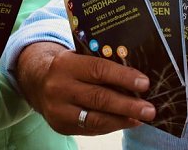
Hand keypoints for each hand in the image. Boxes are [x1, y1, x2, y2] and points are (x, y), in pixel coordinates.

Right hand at [14, 42, 155, 135]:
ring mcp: (58, 109)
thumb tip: (137, 78)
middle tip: (149, 110)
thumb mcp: (80, 57)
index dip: (124, 77)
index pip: (98, 70)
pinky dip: (111, 126)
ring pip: (95, 118)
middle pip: (99, 98)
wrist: (37, 82)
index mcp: (66, 64)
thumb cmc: (70, 67)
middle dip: (128, 105)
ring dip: (122, 120)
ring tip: (141, 119)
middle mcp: (60, 87)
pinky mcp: (60, 126)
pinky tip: (125, 122)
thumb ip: (102, 64)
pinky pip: (90, 128)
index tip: (144, 83)